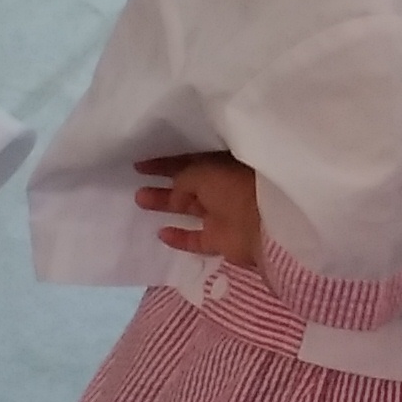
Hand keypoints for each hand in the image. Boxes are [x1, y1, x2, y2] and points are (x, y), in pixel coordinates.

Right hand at [135, 150, 268, 270]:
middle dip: (162, 182)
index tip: (140, 164)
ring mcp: (222, 215)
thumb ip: (183, 178)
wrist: (265, 225)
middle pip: (187, 184)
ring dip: (165, 204)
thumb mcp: (204, 172)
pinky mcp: (222, 241)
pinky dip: (179, 237)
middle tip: (136, 182)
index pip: (189, 161)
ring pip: (189, 208)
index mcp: (222, 165)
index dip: (164, 162)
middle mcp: (222, 188)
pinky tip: (160, 234)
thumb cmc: (235, 188)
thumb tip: (173, 191)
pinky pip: (196, 239)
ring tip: (139, 200)